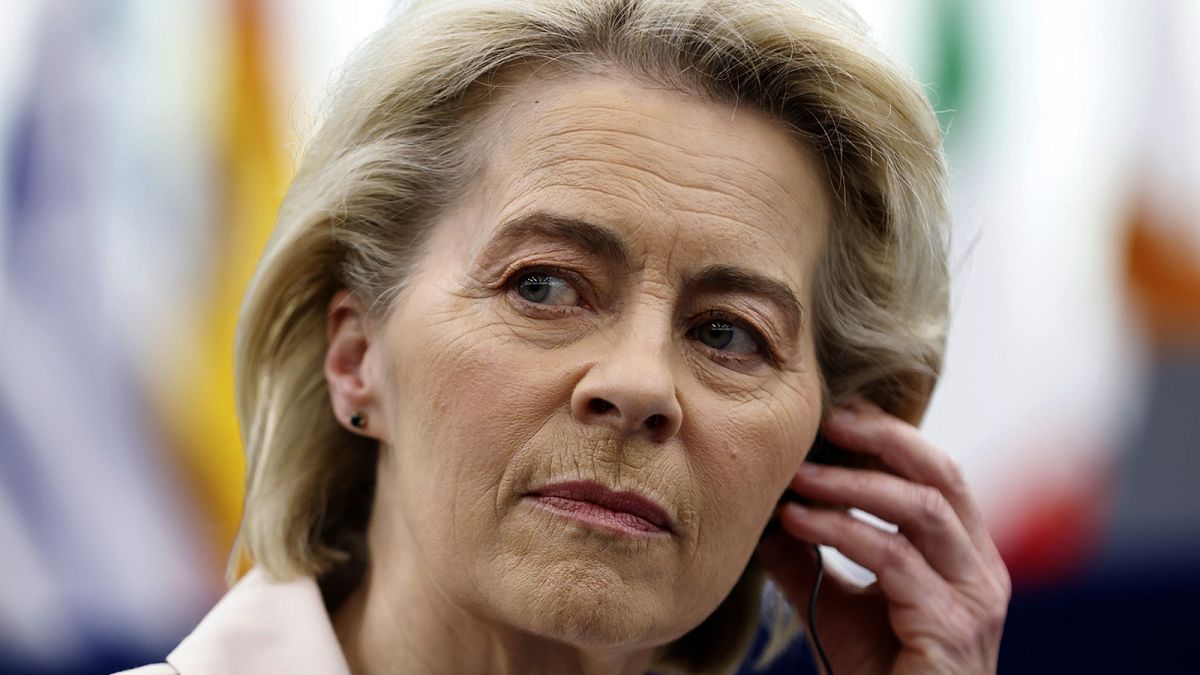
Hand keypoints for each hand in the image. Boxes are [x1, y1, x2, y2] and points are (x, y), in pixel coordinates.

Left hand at [757, 398, 1009, 674]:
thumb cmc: (874, 672)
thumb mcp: (835, 599)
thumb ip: (809, 551)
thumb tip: (768, 503)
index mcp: (963, 554)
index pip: (935, 472)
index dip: (889, 435)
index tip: (835, 412)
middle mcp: (980, 568)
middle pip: (941, 473)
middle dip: (883, 437)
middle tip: (827, 420)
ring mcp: (973, 598)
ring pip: (921, 509)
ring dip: (852, 483)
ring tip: (798, 475)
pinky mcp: (951, 627)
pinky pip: (894, 559)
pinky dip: (840, 530)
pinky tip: (797, 522)